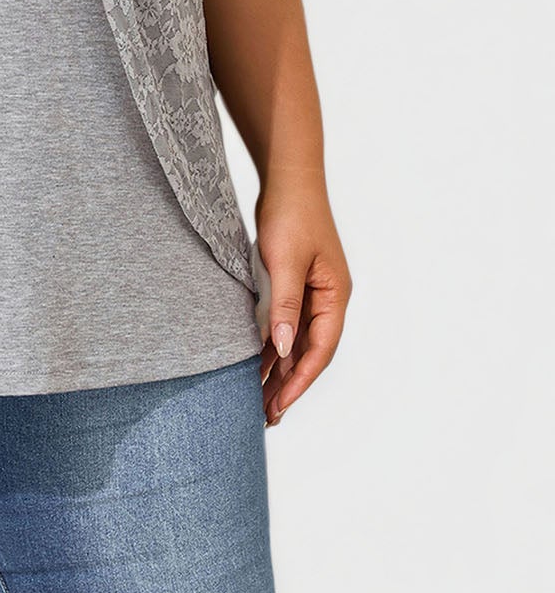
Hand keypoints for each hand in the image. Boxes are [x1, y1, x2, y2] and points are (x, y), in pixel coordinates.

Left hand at [252, 173, 351, 427]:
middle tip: (266, 417)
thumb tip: (285, 350)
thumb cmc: (291, 213)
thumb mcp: (284, 260)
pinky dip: (272, 345)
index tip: (279, 407)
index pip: (320, 350)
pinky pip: (285, 323)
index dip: (300, 381)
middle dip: (289, 385)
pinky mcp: (294, 282)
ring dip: (279, 369)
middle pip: (309, 351)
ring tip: (258, 401)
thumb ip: (285, 305)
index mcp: (336, 296)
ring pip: (296, 340)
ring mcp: (312, 291)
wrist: (287, 175)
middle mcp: (328, 299)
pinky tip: (256, 364)